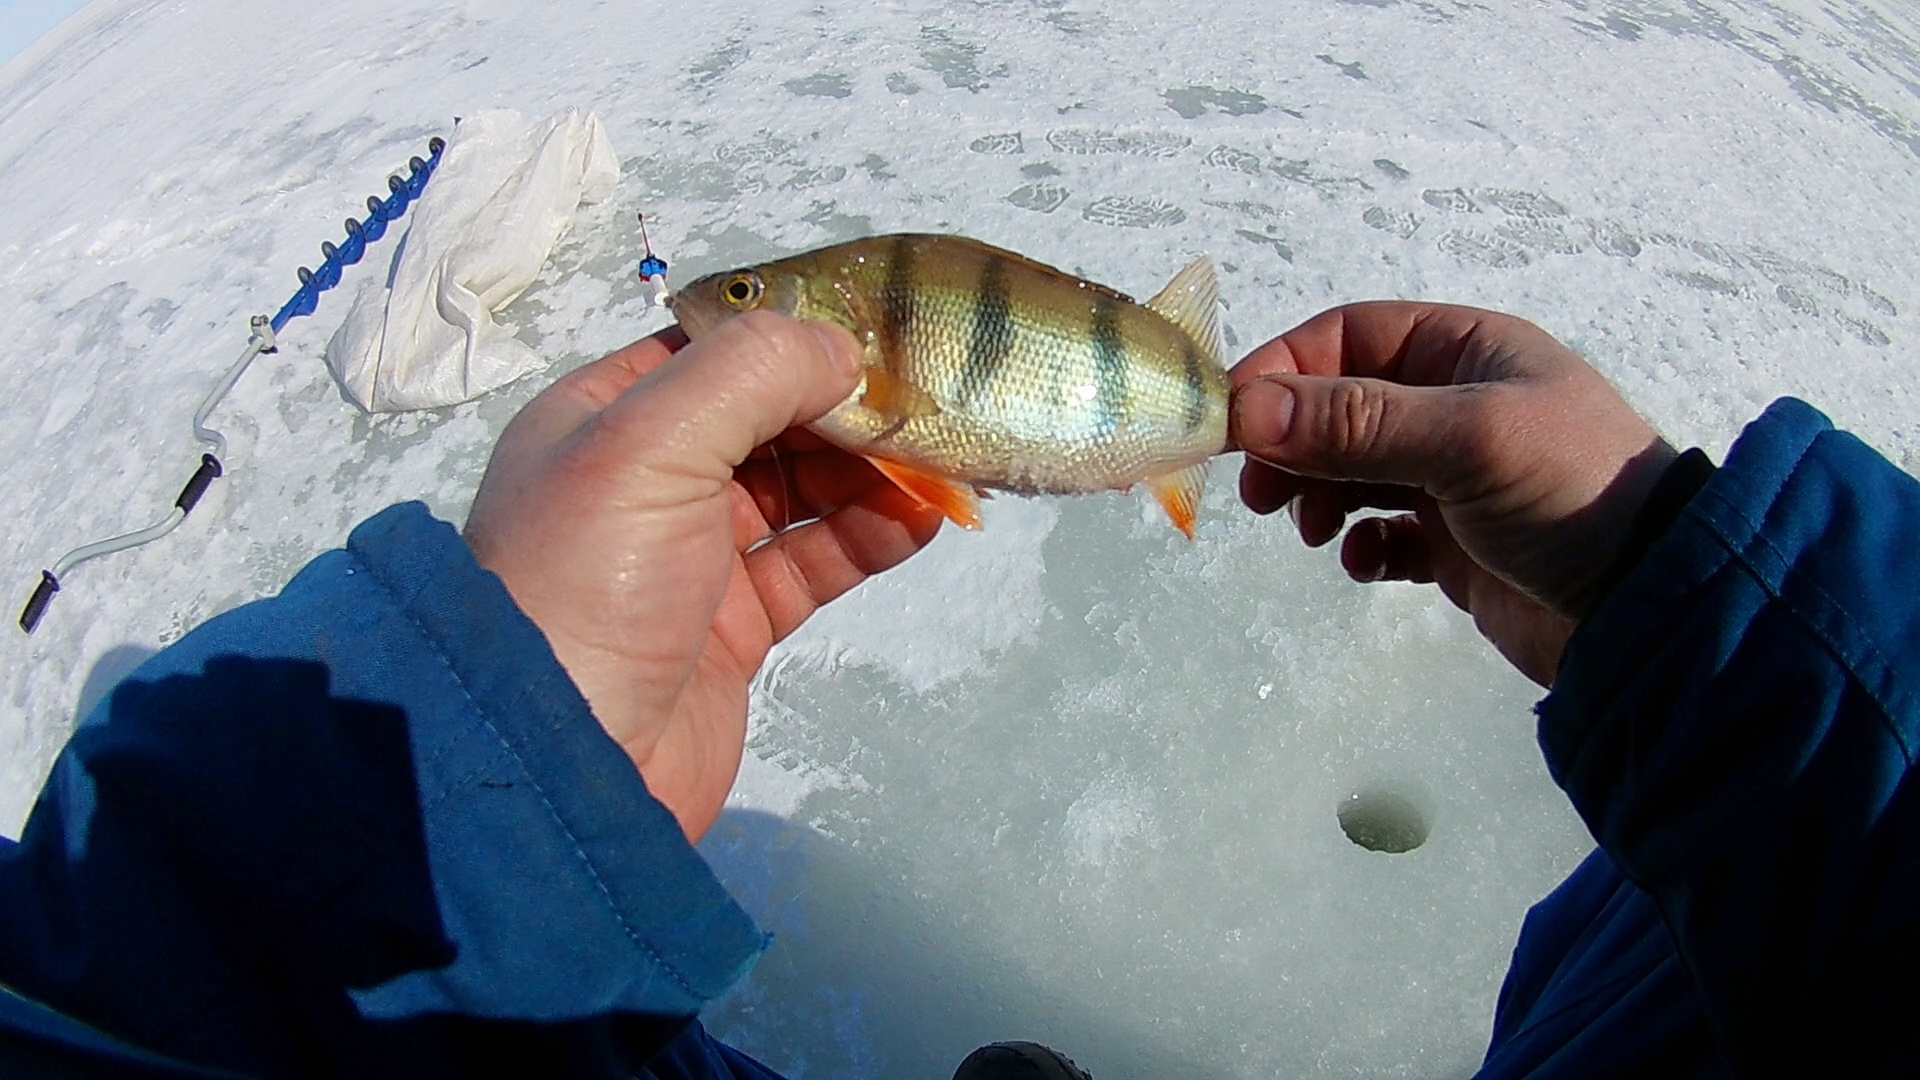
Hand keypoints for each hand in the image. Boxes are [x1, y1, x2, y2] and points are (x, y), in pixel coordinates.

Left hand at [464, 313, 943, 841]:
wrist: (564, 762)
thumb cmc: (589, 579)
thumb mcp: (649, 444)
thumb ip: (750, 373)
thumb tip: (842, 348)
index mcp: (602, 417)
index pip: (711, 349)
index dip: (794, 337)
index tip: (881, 328)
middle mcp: (644, 476)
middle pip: (766, 417)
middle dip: (847, 405)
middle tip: (930, 395)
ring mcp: (691, 553)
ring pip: (800, 488)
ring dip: (870, 469)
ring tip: (941, 458)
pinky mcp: (735, 622)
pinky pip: (815, 560)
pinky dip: (869, 534)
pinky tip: (921, 518)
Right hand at [1230, 302, 1675, 686]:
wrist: (1655, 605)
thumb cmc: (1570, 491)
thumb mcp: (1465, 440)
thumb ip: (1355, 423)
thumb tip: (1245, 410)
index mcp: (1465, 350)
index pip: (1346, 337)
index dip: (1283, 372)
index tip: (1232, 424)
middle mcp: (1454, 403)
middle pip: (1338, 405)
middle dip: (1291, 443)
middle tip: (1260, 493)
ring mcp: (1454, 476)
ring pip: (1351, 471)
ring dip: (1317, 496)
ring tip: (1309, 531)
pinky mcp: (1456, 543)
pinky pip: (1381, 532)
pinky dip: (1360, 546)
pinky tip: (1368, 562)